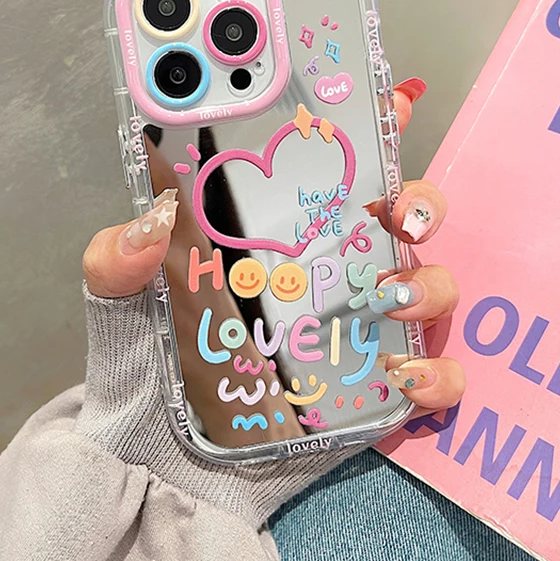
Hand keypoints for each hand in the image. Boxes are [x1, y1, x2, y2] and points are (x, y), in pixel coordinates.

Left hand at [83, 76, 464, 433]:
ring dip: (427, 282)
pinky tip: (403, 375)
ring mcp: (359, 328)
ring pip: (429, 284)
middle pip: (401, 216)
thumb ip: (120, 261)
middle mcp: (329, 271)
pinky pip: (437, 375)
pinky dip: (439, 372)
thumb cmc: (152, 370)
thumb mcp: (125, 305)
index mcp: (277, 234)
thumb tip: (144, 225)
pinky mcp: (376, 389)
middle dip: (418, 200)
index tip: (390, 98)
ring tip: (389, 296)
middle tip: (398, 211)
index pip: (333, 167)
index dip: (369, 125)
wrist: (167, 462)